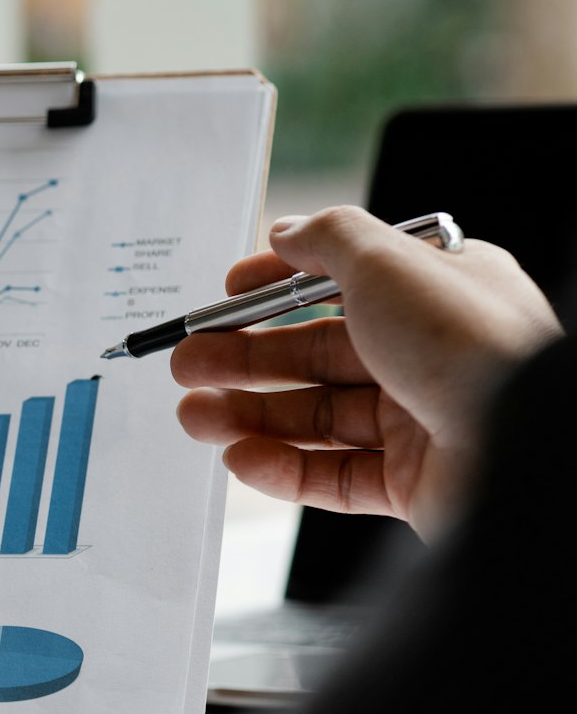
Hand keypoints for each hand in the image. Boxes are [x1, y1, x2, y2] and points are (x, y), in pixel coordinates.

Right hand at [172, 205, 559, 534]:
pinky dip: (281, 468)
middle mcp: (431, 354)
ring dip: (247, 415)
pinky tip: (241, 458)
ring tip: (194, 416)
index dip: (277, 288)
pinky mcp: (412, 483)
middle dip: (244, 359)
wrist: (524, 447)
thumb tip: (286, 231)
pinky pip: (333, 476)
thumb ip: (329, 239)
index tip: (225, 295)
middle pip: (317, 355)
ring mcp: (421, 420)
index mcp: (437, 292)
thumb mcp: (389, 262)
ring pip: (316, 418)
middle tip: (188, 364)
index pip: (343, 283)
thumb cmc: (472, 346)